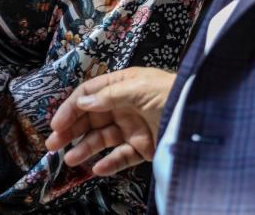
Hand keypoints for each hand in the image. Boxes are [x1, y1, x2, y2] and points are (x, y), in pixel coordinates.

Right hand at [46, 67, 175, 176]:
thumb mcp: (138, 87)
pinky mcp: (144, 147)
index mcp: (122, 84)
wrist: (202, 115)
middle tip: (52, 144)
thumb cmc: (170, 92)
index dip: (71, 107)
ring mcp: (133, 127)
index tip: (56, 123)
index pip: (89, 93)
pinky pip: (122, 156)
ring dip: (85, 148)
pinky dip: (109, 163)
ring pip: (102, 138)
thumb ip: (108, 96)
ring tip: (70, 159)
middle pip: (91, 118)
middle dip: (71, 130)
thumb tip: (81, 102)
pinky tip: (98, 169)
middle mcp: (124, 105)